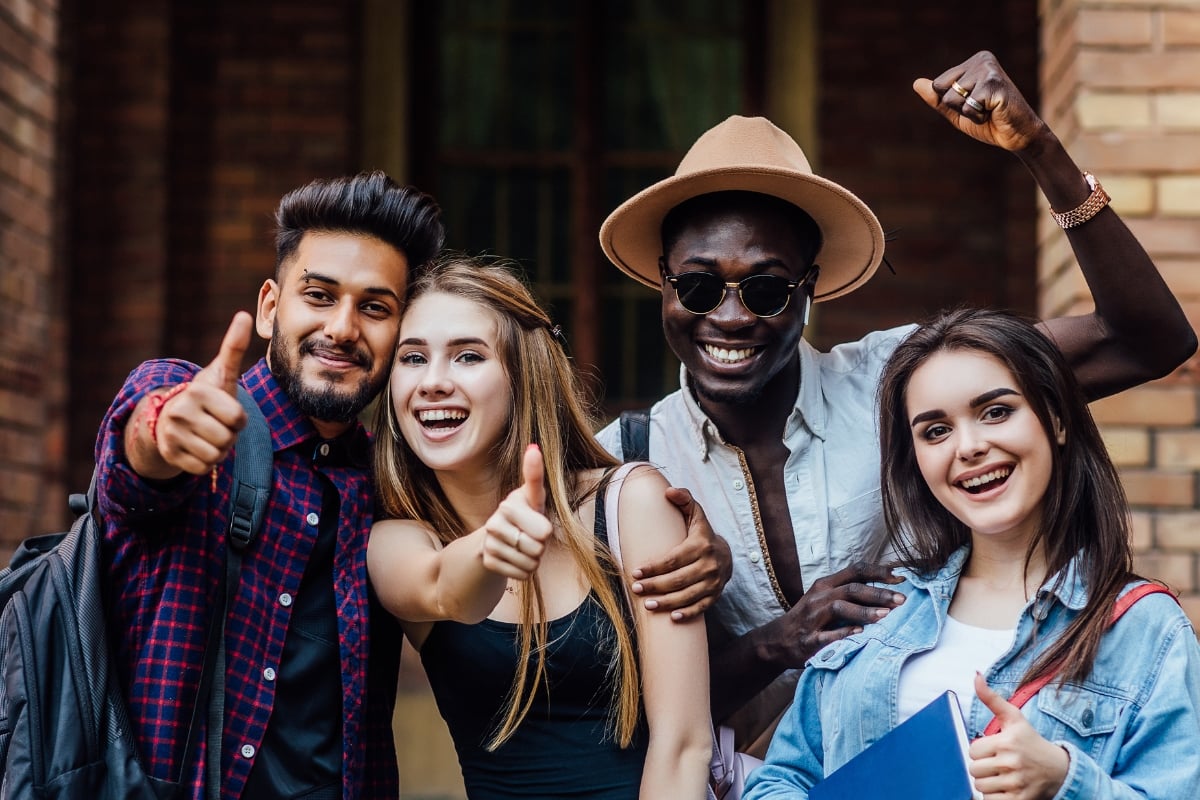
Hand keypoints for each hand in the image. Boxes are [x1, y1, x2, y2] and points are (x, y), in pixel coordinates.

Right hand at [152, 312, 251, 474]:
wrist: (171, 417)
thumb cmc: (206, 395)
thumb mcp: (221, 373)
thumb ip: (233, 347)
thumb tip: (244, 315)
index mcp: (198, 391)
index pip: (238, 418)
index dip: (238, 418)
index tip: (226, 410)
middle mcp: (179, 412)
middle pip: (227, 439)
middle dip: (228, 435)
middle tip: (216, 424)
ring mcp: (170, 434)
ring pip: (216, 455)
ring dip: (219, 449)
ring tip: (207, 435)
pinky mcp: (168, 454)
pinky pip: (203, 468)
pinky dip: (206, 462)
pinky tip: (197, 448)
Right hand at [481, 444, 552, 580]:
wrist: (498, 545)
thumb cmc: (526, 521)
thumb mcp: (535, 505)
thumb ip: (536, 485)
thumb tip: (532, 448)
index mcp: (516, 499)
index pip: (532, 485)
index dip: (533, 468)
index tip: (534, 450)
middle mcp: (499, 515)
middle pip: (540, 539)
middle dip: (543, 545)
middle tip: (533, 539)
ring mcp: (490, 537)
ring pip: (531, 559)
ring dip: (534, 560)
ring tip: (525, 549)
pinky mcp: (487, 558)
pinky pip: (521, 572)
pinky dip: (524, 571)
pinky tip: (516, 560)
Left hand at [630, 487, 731, 621]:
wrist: (726, 554)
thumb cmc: (701, 533)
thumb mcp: (695, 513)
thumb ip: (683, 499)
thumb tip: (668, 492)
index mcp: (701, 545)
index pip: (673, 559)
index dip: (654, 567)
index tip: (636, 572)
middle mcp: (709, 565)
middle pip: (678, 579)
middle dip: (655, 586)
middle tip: (636, 589)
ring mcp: (713, 582)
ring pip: (688, 595)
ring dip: (667, 603)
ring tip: (648, 605)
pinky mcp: (716, 595)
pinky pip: (702, 607)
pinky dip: (688, 613)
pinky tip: (673, 618)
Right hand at [766, 561, 903, 667]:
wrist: (777, 641)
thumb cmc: (809, 618)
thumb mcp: (825, 599)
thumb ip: (850, 592)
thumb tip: (887, 589)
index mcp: (825, 585)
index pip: (855, 571)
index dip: (878, 571)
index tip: (900, 577)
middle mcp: (819, 597)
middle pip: (851, 589)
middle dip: (878, 593)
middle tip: (902, 599)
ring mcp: (812, 618)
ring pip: (839, 608)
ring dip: (864, 611)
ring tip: (886, 615)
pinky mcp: (808, 639)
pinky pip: (827, 635)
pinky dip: (843, 632)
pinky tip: (860, 633)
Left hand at [912, 50, 1049, 153]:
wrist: (1017, 135)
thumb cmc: (989, 122)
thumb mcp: (957, 111)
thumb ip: (937, 99)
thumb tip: (916, 83)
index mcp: (973, 62)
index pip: (938, 84)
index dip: (951, 102)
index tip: (974, 103)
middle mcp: (982, 60)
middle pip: (943, 90)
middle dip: (958, 107)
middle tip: (982, 108)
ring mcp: (989, 70)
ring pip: (953, 98)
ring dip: (968, 112)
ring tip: (989, 110)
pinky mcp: (994, 85)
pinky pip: (967, 107)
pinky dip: (977, 117)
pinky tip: (994, 112)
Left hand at [969, 673, 1068, 799]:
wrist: (1059, 769)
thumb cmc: (1031, 741)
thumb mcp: (1014, 718)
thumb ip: (991, 698)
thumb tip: (975, 675)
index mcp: (1007, 742)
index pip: (972, 750)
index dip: (980, 750)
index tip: (992, 749)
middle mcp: (1011, 762)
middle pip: (974, 770)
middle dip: (982, 767)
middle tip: (996, 764)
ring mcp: (1016, 783)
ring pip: (980, 787)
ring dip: (987, 783)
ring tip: (1000, 776)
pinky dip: (994, 797)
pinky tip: (1005, 788)